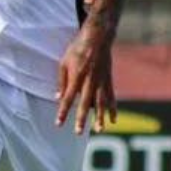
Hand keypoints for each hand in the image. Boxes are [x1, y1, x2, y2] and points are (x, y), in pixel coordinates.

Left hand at [55, 20, 115, 134]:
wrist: (97, 38)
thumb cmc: (77, 50)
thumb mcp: (64, 62)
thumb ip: (61, 81)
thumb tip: (57, 98)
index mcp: (76, 76)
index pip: (67, 97)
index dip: (62, 111)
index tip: (58, 123)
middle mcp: (90, 80)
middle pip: (85, 103)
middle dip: (81, 118)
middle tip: (78, 132)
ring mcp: (101, 81)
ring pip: (100, 102)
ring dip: (100, 117)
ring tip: (99, 129)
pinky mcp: (108, 80)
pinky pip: (111, 97)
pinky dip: (112, 109)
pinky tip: (113, 120)